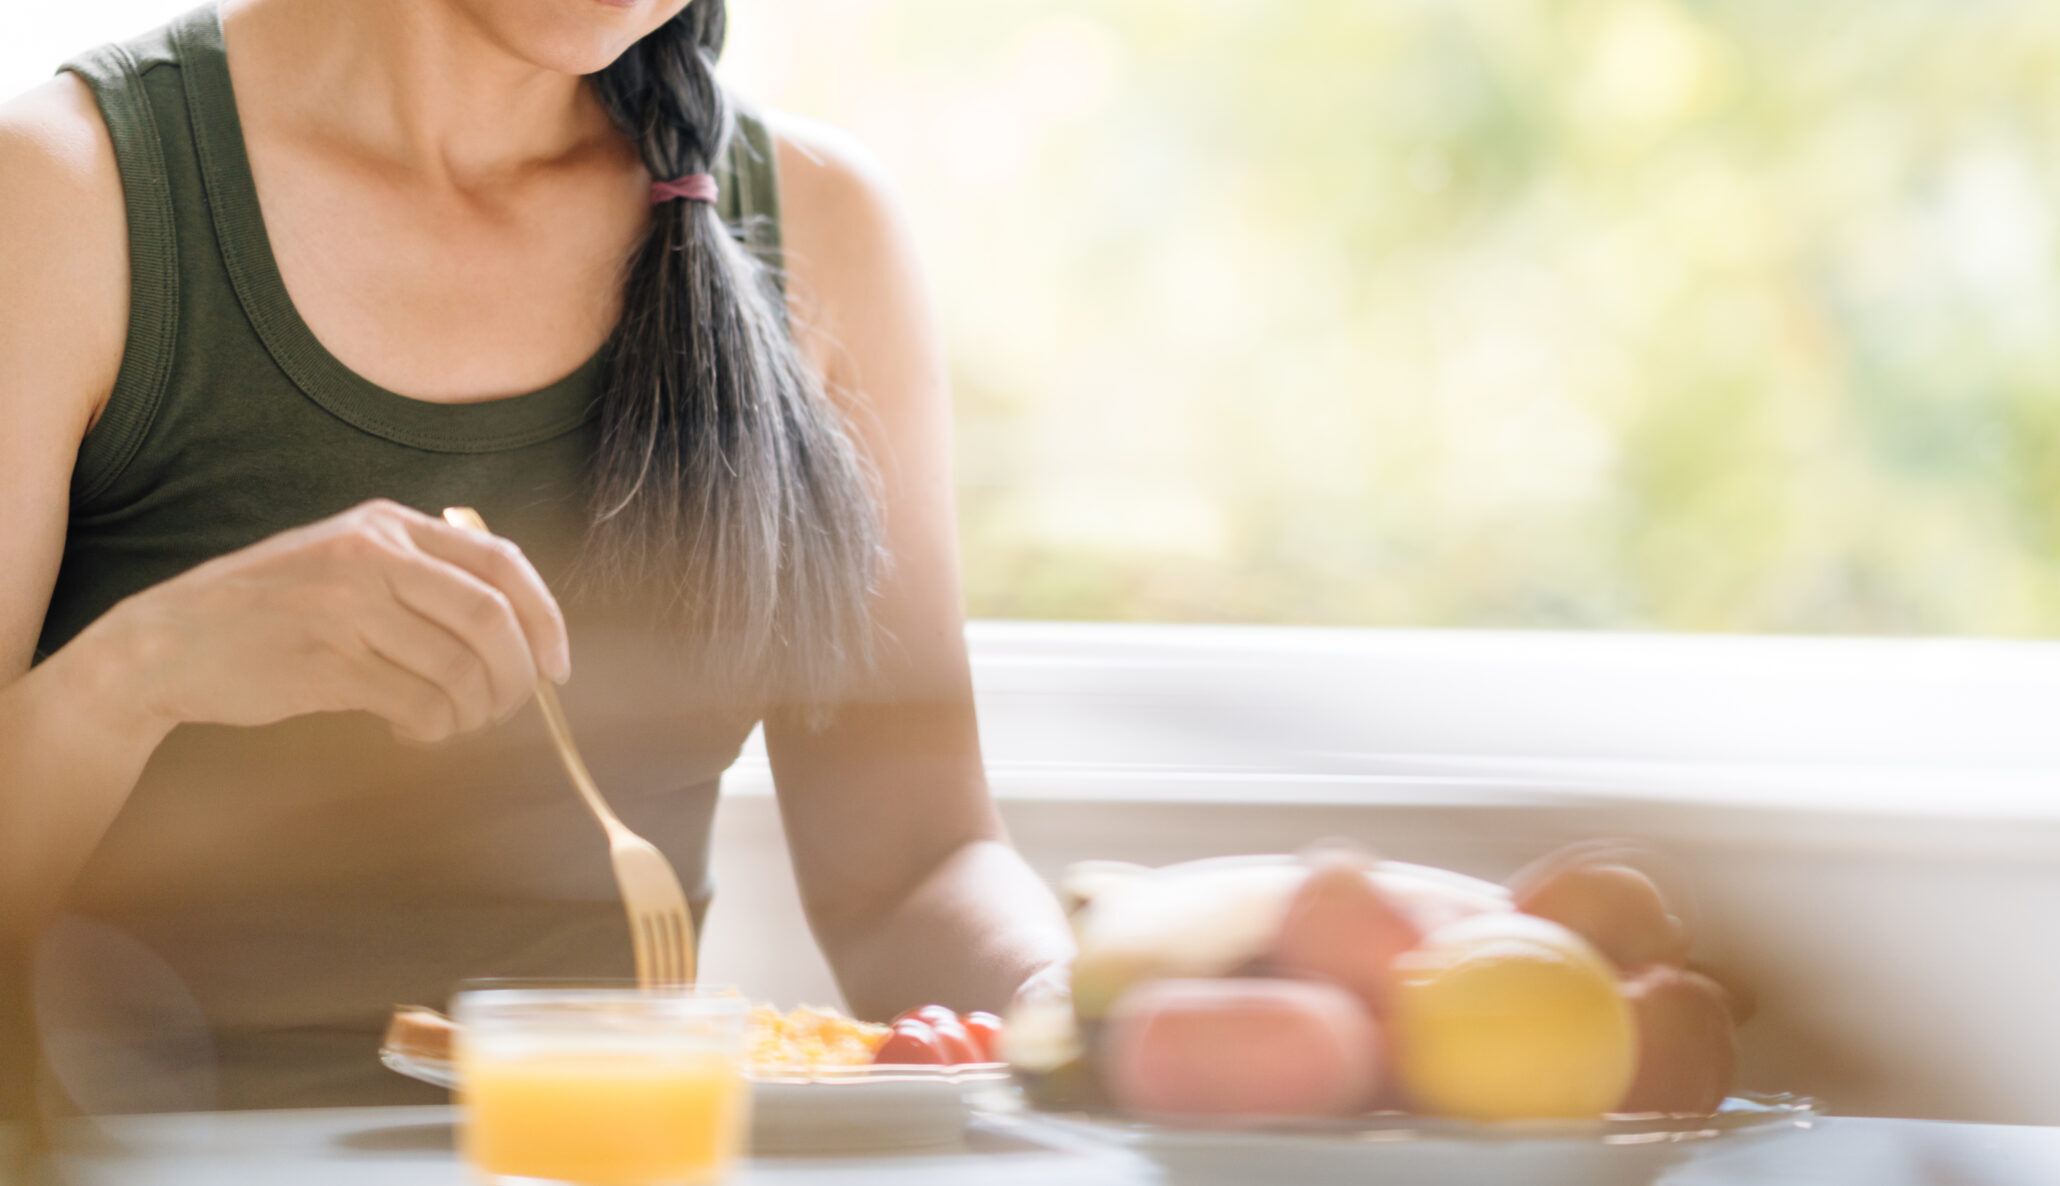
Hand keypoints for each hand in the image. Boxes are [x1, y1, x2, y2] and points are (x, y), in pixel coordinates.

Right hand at [100, 499, 570, 743]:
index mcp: (387, 524)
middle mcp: (373, 555)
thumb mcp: (345, 560)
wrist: (168, 641)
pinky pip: (420, 705)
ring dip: (473, 713)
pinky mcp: (327, 663)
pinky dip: (432, 728)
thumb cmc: (271, 611)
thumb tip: (518, 633)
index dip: (546, 620)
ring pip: (461, 670)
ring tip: (449, 723)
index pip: (502, 564)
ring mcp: (348, 607)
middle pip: (492, 620)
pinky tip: (407, 730)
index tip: (557, 667)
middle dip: (517, 677)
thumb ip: (420, 576)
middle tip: (505, 709)